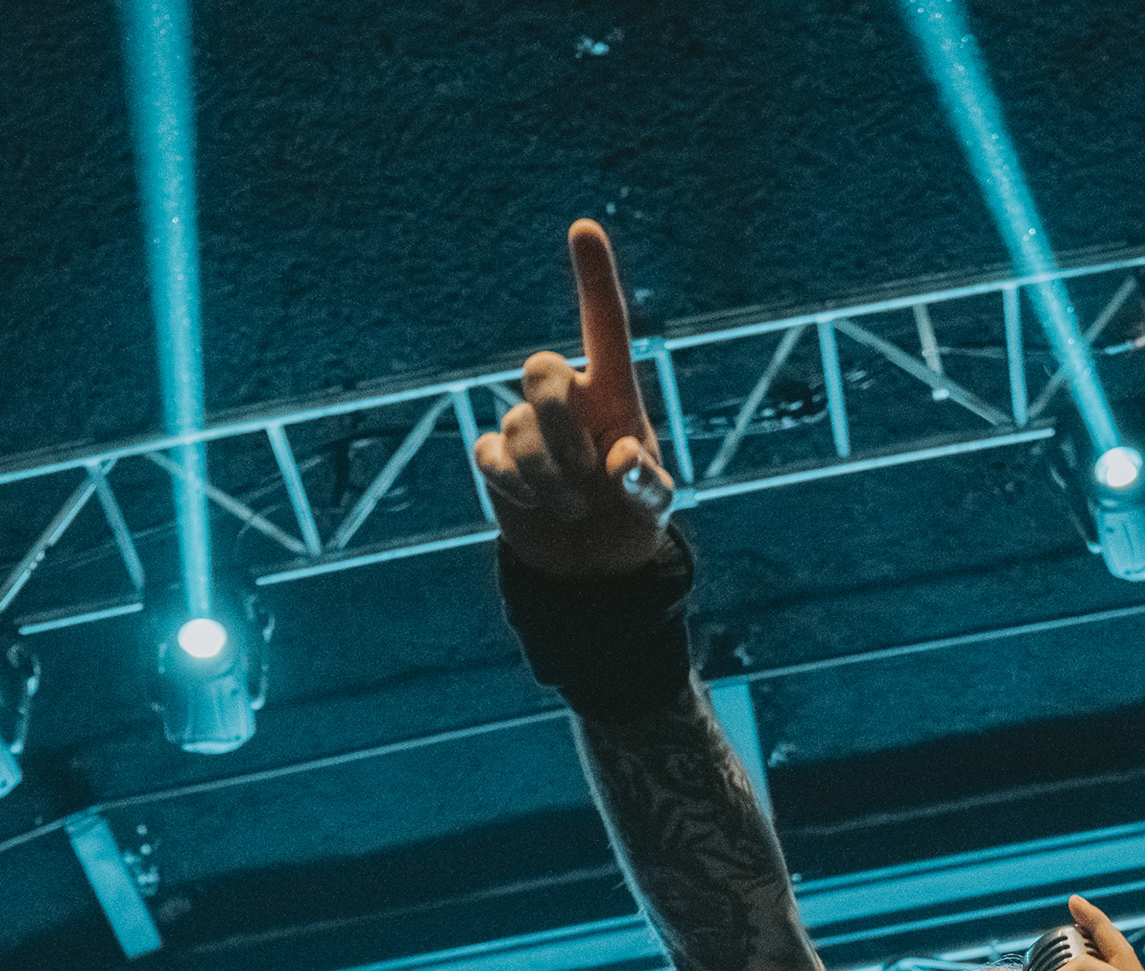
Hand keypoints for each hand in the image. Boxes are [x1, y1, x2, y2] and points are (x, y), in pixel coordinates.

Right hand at [476, 221, 677, 578]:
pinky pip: (490, 454)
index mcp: (613, 392)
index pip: (603, 325)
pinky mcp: (497, 457)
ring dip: (549, 477)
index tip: (583, 229)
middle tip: (588, 472)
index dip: (594, 277)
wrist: (590, 566)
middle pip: (540, 368)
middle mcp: (568, 397)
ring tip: (576, 507)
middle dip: (558, 420)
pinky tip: (538, 505)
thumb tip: (622, 460)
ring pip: (518, 425)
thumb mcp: (653, 506)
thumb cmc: (629, 518)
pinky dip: (518, 488)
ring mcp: (527, 424)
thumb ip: (647, 485)